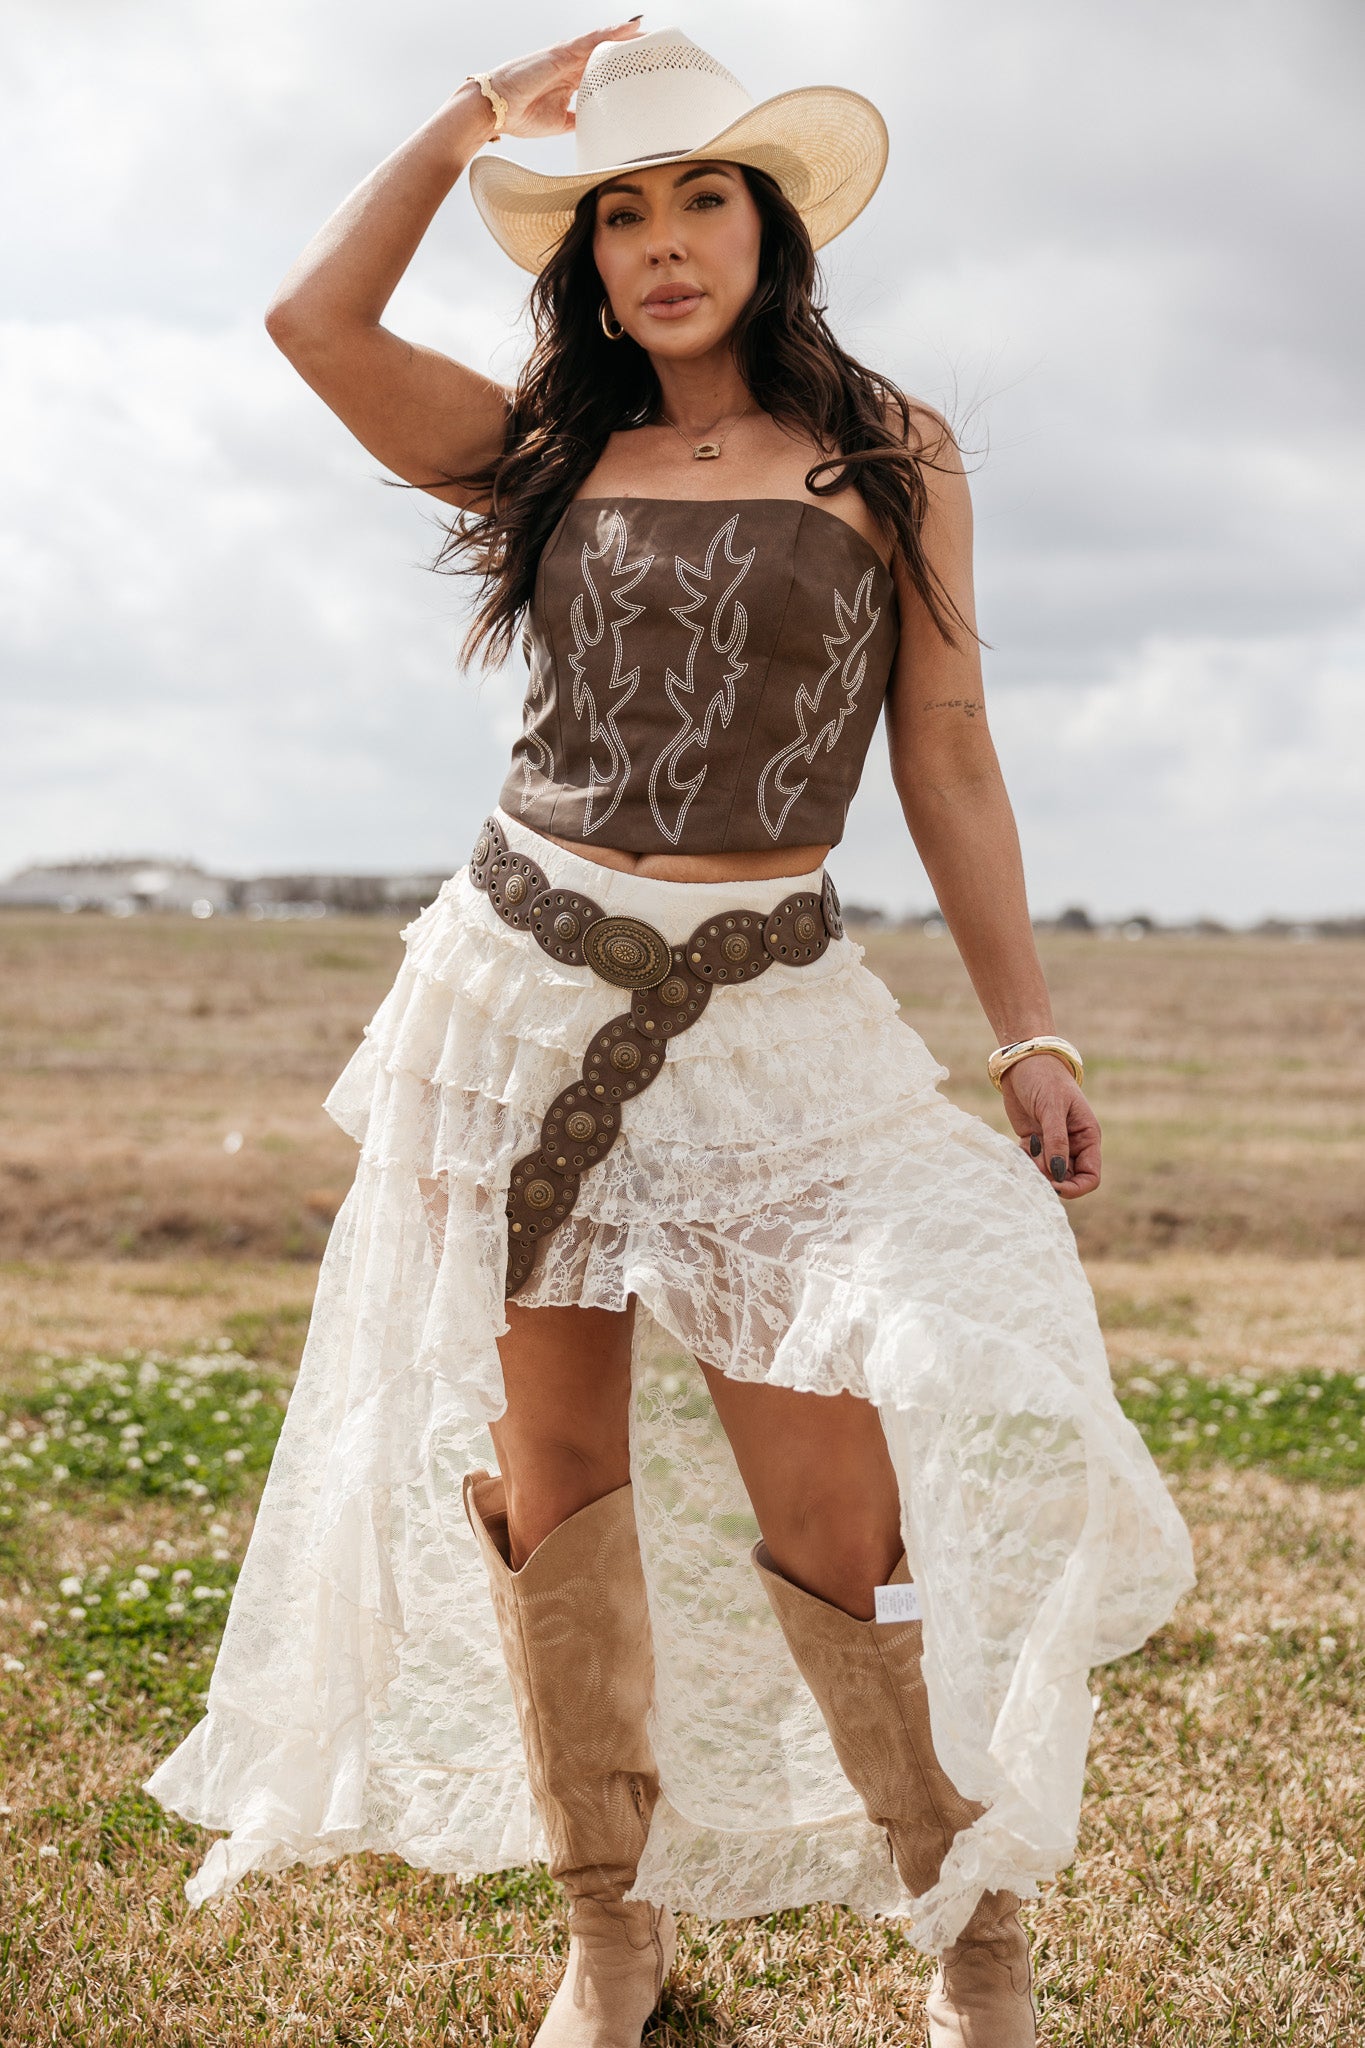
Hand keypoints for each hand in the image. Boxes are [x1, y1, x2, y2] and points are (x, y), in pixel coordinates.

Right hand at [482, 20, 644, 140]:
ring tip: (646, 32)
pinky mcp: (560, 53)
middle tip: (652, 47)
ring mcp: (565, 57)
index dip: (620, 69)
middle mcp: (569, 66)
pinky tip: (627, 28)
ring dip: (623, 37)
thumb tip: (594, 128)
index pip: (601, 72)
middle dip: (626, 51)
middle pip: (604, 55)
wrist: (497, 108)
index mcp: (569, 81)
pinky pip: (590, 40)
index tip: (640, 70)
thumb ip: (577, 119)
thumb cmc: (521, 115)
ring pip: (601, 43)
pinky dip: (609, 33)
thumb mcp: (558, 123)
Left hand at [1001, 1056, 1100, 1199]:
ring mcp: (1052, 1143)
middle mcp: (1073, 1143)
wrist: (1022, 1061)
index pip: (1091, 1176)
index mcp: (1087, 1136)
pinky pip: (1031, 1163)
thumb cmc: (1044, 1078)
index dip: (1076, 1187)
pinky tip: (1021, 1148)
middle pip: (1068, 1178)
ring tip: (1028, 1151)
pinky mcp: (1034, 1140)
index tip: (1055, 1184)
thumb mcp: (1052, 1108)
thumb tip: (1058, 1174)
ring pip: (1048, 1173)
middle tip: (1035, 1168)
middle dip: (1052, 1180)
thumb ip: (1056, 1142)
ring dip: (1036, 1171)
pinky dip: (1025, 1162)